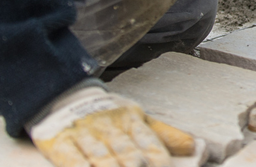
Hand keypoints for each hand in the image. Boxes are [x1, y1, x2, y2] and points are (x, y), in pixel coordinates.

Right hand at [29, 87, 193, 166]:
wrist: (64, 96)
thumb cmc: (109, 115)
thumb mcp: (138, 118)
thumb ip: (165, 134)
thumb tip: (196, 146)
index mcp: (131, 121)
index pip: (149, 143)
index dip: (158, 159)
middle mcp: (110, 128)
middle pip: (127, 153)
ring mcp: (84, 135)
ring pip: (101, 157)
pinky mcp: (60, 143)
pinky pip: (71, 158)